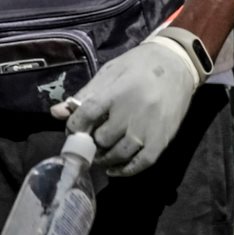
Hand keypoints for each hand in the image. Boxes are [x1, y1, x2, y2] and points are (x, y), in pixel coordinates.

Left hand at [52, 31, 202, 176]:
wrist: (178, 64)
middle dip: (90, 142)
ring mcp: (148, 129)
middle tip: (88, 140)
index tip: (73, 129)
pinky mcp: (161, 140)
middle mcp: (132, 112)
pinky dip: (124, 170)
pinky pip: (139, 164)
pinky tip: (114, 168)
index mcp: (117, 91)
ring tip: (99, 154)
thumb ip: (84, 94)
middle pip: (101, 138)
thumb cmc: (140, 65)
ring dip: (104, 158)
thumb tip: (55, 113)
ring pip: (118, 154)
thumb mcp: (110, 72)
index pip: (86, 115)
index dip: (74, 126)